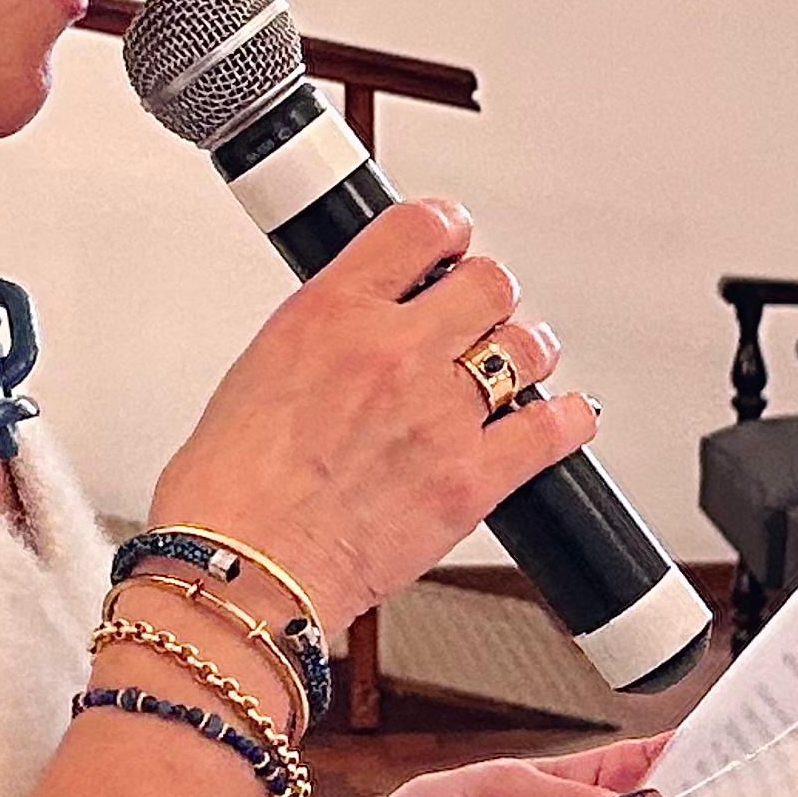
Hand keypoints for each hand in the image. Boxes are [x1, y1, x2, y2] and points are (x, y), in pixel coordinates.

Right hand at [148, 198, 598, 628]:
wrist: (240, 570)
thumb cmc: (231, 488)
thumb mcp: (258, 368)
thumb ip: (326, 334)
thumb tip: (363, 326)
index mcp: (332, 312)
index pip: (419, 226)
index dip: (448, 228)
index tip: (452, 240)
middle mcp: (393, 351)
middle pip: (489, 282)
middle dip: (486, 296)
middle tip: (479, 313)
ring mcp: (440, 413)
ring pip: (527, 346)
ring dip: (523, 352)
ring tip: (511, 366)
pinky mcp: (472, 479)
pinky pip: (552, 430)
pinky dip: (566, 419)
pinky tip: (560, 417)